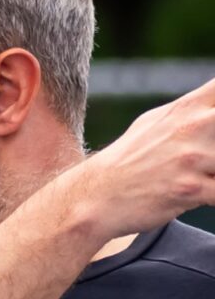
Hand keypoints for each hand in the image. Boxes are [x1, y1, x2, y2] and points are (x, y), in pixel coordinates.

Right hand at [64, 76, 214, 238]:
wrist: (95, 198)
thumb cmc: (127, 160)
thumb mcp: (155, 122)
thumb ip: (192, 109)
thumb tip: (209, 101)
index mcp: (190, 108)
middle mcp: (195, 126)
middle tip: (213, 154)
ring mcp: (193, 157)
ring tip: (208, 171)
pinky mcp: (191, 188)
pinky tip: (207, 193)